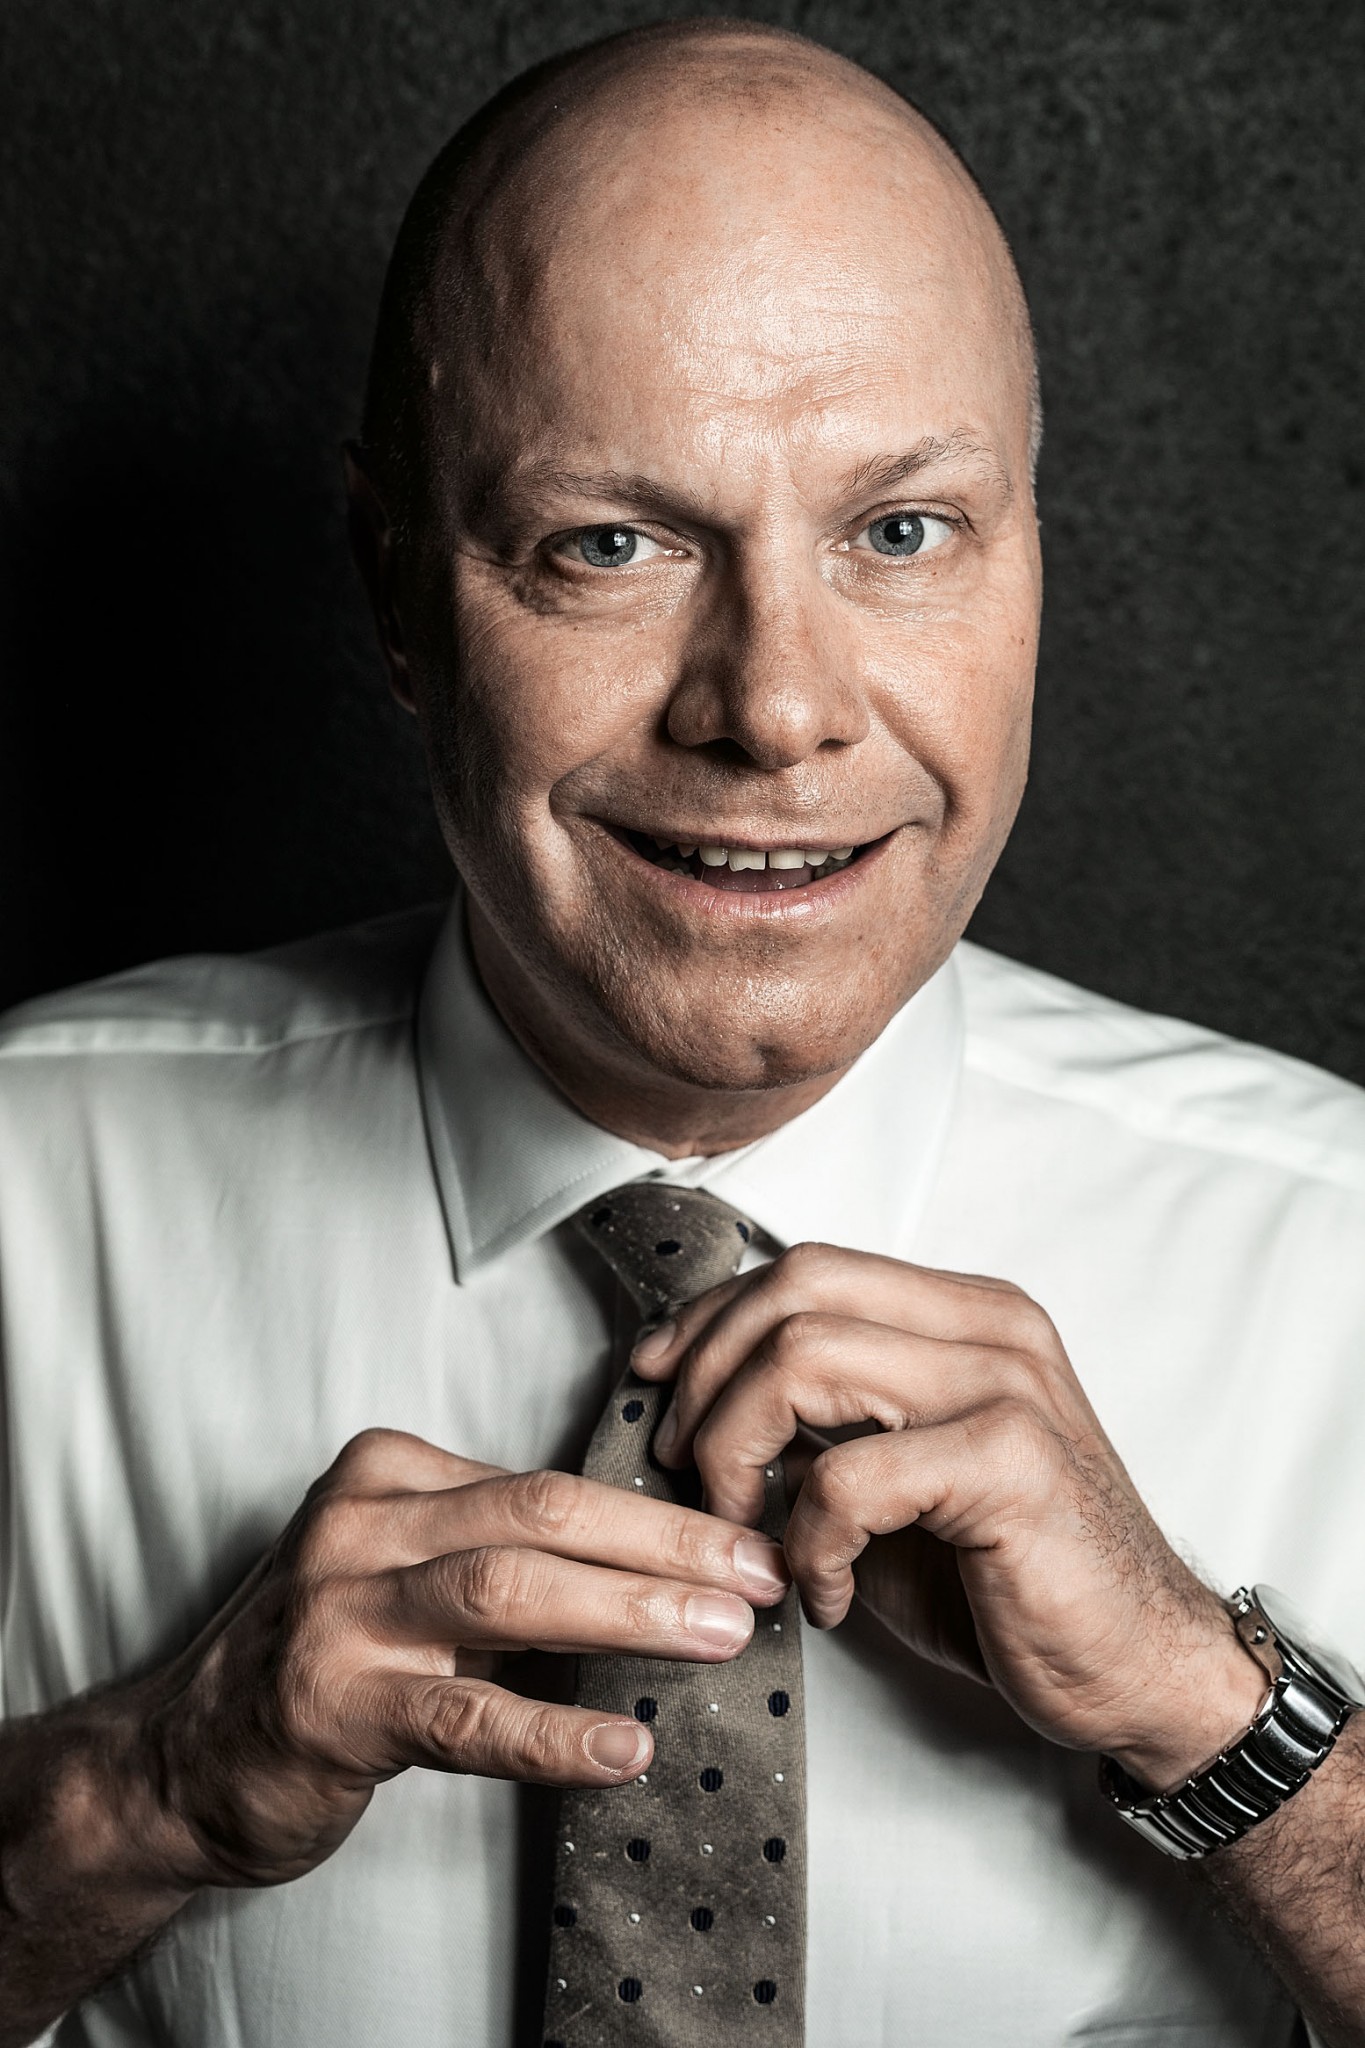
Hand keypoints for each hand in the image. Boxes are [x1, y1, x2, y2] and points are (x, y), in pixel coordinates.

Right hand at [132, 1429, 788, 1888]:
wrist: (183, 1758)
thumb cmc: (327, 1655)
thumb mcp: (406, 1569)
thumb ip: (504, 1550)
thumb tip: (668, 1561)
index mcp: (389, 1473)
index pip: (546, 1479)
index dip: (657, 1508)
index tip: (744, 1535)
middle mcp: (361, 1524)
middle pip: (541, 1515)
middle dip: (665, 1543)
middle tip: (756, 1573)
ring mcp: (340, 1612)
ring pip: (508, 1591)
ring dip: (629, 1611)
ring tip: (717, 1635)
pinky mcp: (331, 1708)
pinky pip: (463, 1717)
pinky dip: (553, 1732)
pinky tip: (624, 1747)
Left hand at [631, 1244, 1264, 1789]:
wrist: (1142, 1671)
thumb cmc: (1012, 1580)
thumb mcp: (899, 1476)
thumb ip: (823, 1418)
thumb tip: (696, 1395)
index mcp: (966, 1314)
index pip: (805, 1267)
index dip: (711, 1317)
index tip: (658, 1380)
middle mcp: (990, 1328)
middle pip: (794, 1290)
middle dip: (709, 1376)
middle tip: (692, 1466)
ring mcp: (1006, 1386)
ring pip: (803, 1358)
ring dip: (741, 1452)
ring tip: (749, 1532)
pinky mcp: (1010, 1462)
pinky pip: (846, 1475)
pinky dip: (807, 1541)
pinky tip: (823, 1592)